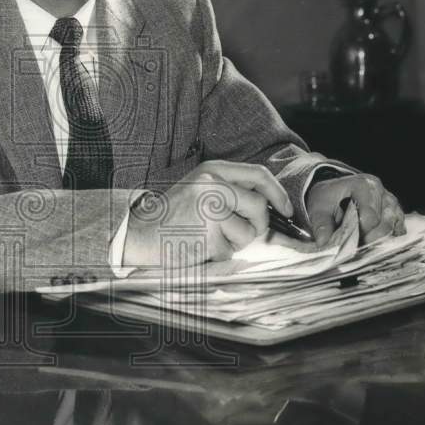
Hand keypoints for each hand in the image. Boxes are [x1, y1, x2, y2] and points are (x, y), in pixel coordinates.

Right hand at [122, 160, 293, 267]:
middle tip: (240, 233)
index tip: (286, 210)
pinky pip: (230, 251)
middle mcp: (211, 185)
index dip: (277, 193)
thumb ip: (229, 190)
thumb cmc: (172, 216)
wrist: (138, 234)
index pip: (258, 175)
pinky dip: (219, 254)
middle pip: (259, 206)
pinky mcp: (207, 235)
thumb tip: (271, 205)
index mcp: (210, 170)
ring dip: (235, 242)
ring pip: (248, 233)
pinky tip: (198, 246)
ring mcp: (209, 210)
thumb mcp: (198, 189)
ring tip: (209, 237)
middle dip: (258, 225)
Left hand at [306, 174, 404, 245]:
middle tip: (354, 248)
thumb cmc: (328, 199)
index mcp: (365, 185)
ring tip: (362, 247)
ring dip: (378, 242)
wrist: (335, 192)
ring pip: (393, 229)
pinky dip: (386, 241)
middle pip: (383, 225)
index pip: (369, 217)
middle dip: (368, 240)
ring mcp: (392, 204)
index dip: (359, 234)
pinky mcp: (396, 215)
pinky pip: (398, 231)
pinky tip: (373, 245)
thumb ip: (321, 225)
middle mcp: (383, 193)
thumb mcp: (318, 208)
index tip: (347, 244)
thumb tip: (323, 243)